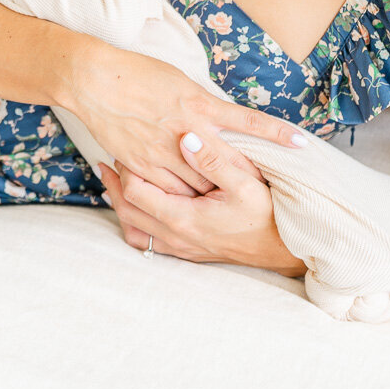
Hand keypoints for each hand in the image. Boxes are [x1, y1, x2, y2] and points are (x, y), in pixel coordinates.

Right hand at [62, 45, 309, 195]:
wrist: (96, 81)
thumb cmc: (138, 73)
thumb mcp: (181, 82)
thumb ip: (203, 104)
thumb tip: (222, 117)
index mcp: (200, 105)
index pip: (248, 123)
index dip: (276, 134)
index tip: (302, 143)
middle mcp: (188, 131)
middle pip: (228, 164)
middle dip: (247, 179)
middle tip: (267, 191)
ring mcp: (165, 152)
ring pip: (200, 185)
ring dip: (215, 194)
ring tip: (230, 205)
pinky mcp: (143, 165)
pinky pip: (169, 190)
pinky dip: (182, 197)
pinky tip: (190, 203)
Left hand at [97, 134, 306, 276]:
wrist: (284, 250)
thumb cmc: (266, 213)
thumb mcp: (245, 182)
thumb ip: (213, 159)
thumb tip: (185, 136)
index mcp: (185, 218)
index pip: (138, 192)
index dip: (126, 169)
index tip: (123, 148)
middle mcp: (177, 237)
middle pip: (128, 212)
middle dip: (114, 186)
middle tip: (104, 163)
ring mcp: (181, 247)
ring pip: (135, 230)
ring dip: (121, 207)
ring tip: (113, 184)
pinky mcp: (188, 252)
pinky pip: (149, 242)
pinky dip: (136, 225)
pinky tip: (137, 210)